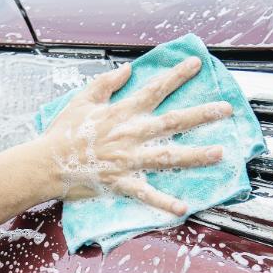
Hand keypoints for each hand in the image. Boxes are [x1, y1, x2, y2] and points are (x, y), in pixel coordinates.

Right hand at [39, 57, 231, 215]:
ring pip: (167, 156)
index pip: (155, 89)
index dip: (176, 75)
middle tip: (226, 110)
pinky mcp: (121, 181)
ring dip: (195, 155)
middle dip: (201, 114)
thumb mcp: (82, 99)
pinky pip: (146, 193)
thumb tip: (127, 70)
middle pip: (172, 121)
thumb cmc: (63, 132)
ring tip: (218, 154)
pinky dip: (164, 202)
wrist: (46, 163)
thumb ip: (107, 83)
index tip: (197, 64)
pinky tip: (183, 208)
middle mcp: (130, 134)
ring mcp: (128, 159)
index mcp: (122, 112)